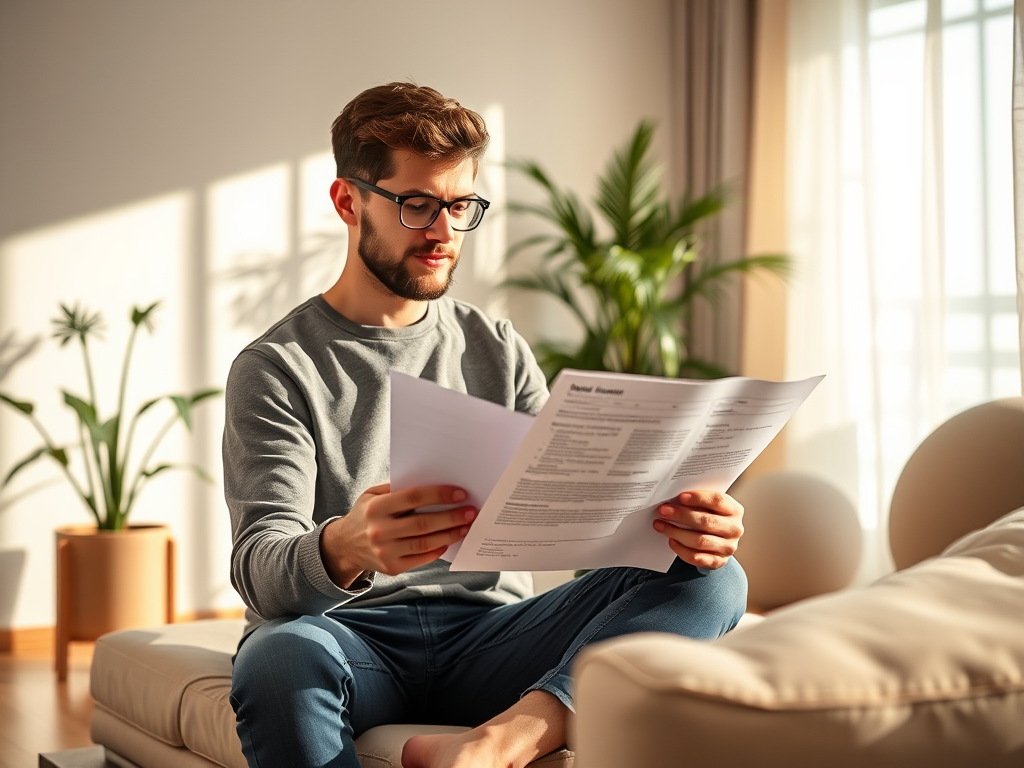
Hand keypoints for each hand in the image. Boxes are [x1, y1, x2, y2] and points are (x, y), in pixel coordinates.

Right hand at [320, 483, 476, 587]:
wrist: (343, 546)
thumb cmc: (365, 514)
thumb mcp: (372, 495)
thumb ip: (396, 488)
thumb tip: (432, 481)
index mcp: (376, 508)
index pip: (414, 498)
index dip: (439, 495)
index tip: (460, 493)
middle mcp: (380, 531)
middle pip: (424, 523)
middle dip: (452, 517)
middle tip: (471, 511)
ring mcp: (385, 552)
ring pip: (425, 543)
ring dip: (450, 534)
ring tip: (466, 527)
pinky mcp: (391, 567)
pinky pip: (421, 558)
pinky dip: (437, 549)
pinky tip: (449, 541)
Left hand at [653, 490, 743, 569]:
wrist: (719, 540)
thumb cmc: (711, 517)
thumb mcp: (709, 506)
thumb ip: (697, 501)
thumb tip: (673, 498)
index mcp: (734, 510)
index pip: (718, 501)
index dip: (698, 498)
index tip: (680, 497)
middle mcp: (734, 529)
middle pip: (706, 521)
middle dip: (681, 516)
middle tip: (663, 511)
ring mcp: (728, 547)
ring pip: (699, 541)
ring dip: (676, 532)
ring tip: (660, 525)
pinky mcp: (718, 561)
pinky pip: (696, 557)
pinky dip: (681, 549)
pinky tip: (671, 541)